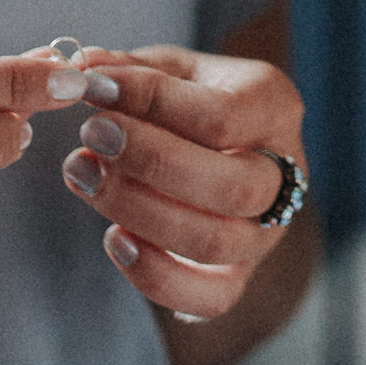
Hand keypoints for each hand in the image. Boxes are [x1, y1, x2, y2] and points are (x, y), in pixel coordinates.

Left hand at [58, 44, 306, 321]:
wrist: (223, 151)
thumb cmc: (192, 101)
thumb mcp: (171, 70)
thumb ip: (130, 69)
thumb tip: (81, 66)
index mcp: (275, 107)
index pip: (222, 116)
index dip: (153, 102)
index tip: (93, 88)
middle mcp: (284, 173)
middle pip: (231, 185)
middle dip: (151, 162)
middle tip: (90, 134)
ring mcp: (265, 232)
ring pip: (215, 240)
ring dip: (138, 209)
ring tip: (81, 173)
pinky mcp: (239, 277)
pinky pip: (209, 298)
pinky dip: (155, 275)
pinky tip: (113, 238)